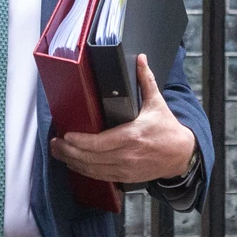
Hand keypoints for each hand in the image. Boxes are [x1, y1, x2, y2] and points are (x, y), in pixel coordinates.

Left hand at [50, 54, 196, 183]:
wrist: (181, 154)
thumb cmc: (168, 129)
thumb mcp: (157, 103)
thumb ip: (146, 81)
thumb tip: (141, 59)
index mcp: (132, 135)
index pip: (99, 142)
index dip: (80, 141)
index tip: (66, 135)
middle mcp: (127, 155)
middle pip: (90, 157)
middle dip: (68, 151)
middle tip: (55, 144)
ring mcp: (125, 168)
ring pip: (92, 169)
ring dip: (72, 162)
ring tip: (58, 153)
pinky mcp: (126, 177)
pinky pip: (100, 176)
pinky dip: (84, 171)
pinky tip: (74, 164)